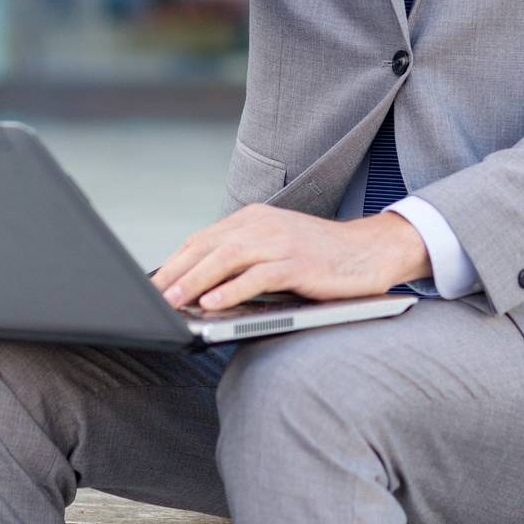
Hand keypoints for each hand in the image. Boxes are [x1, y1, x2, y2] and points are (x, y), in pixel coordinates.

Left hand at [152, 204, 430, 310]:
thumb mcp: (277, 249)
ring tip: (172, 302)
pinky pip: (256, 277)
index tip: (152, 283)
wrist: (371, 251)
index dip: (175, 261)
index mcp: (254, 218)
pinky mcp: (297, 263)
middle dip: (175, 272)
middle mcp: (263, 224)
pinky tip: (212, 304)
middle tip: (152, 296)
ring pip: (226, 259)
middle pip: (207, 247)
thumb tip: (202, 287)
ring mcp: (280, 242)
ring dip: (194, 281)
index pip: (203, 239)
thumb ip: (244, 260)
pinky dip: (230, 290)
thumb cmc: (321, 257)